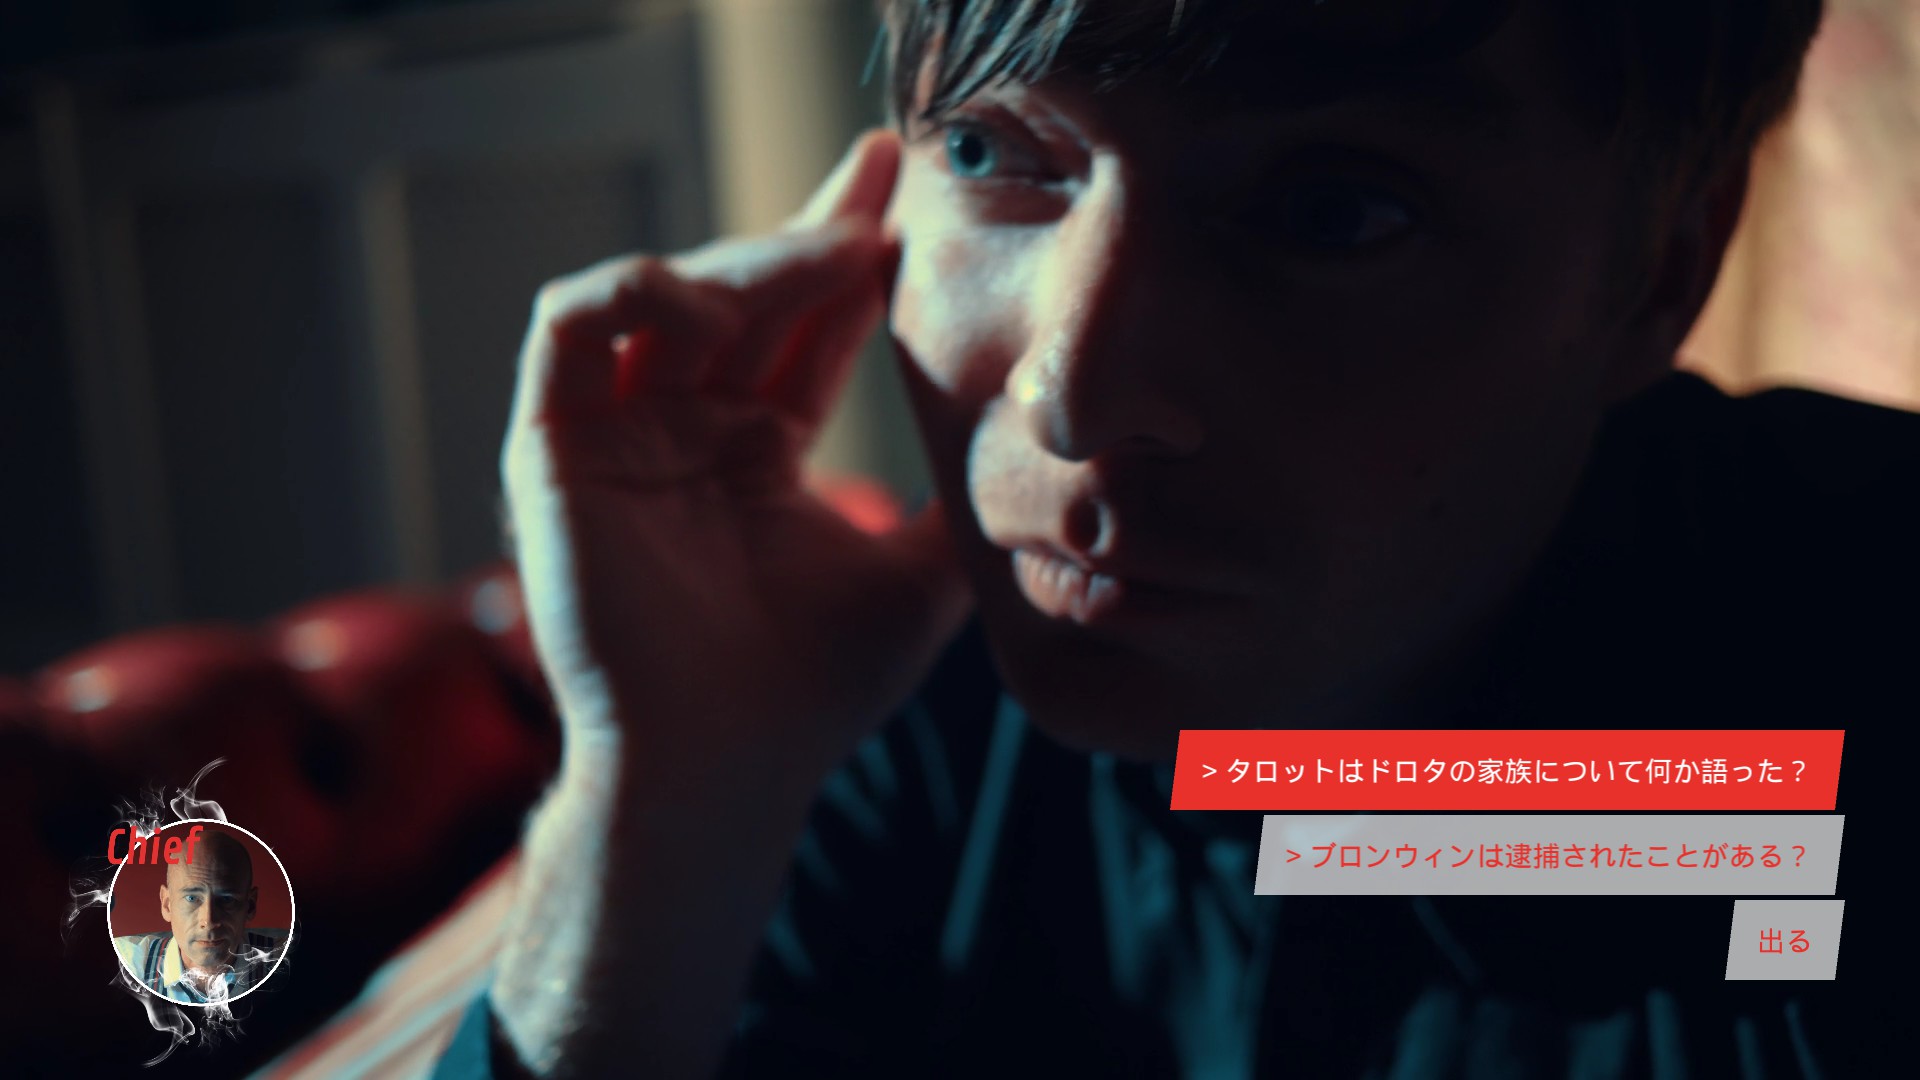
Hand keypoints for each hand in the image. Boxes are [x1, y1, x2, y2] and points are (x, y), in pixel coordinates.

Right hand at [500, 130, 970, 793]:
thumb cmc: (814, 691)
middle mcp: (683, 431)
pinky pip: (565, 330)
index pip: (804, 327)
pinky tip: (710, 301)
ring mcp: (616, 437)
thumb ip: (960, 509)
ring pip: (663, 297)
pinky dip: (629, 292)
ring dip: (741, 261)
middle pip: (742, 292)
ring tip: (824, 259)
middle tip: (880, 176)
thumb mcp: (921, 582)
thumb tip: (1034, 454)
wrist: (724, 767)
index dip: (848, 256)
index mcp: (757, 451)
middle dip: (809, 225)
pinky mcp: (551, 451)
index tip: (903, 194)